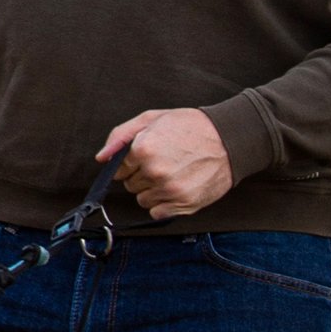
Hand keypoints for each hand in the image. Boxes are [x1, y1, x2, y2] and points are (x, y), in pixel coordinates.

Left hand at [98, 107, 232, 219]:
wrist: (229, 139)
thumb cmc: (190, 126)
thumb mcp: (152, 119)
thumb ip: (120, 136)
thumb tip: (101, 158)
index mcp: (143, 148)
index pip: (118, 169)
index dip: (130, 162)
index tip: (145, 156)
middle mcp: (154, 171)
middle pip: (130, 185)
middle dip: (141, 175)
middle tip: (163, 162)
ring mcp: (169, 189)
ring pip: (143, 199)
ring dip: (152, 190)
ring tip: (172, 173)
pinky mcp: (183, 204)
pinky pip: (157, 212)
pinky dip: (163, 203)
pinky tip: (176, 187)